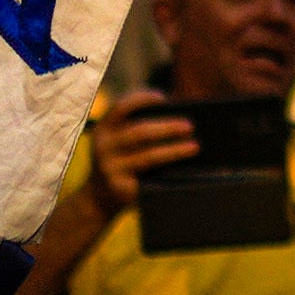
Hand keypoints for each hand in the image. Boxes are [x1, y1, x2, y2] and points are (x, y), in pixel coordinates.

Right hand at [79, 91, 198, 216]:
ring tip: (195, 146)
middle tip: (190, 126)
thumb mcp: (121, 140)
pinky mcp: (120, 188)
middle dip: (168, 128)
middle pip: (140, 132)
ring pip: (148, 157)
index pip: (121, 107)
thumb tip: (180, 121)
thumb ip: (140, 127)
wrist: (99, 196)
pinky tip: (184, 171)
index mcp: (104, 128)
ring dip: (174, 150)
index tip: (163, 98)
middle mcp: (103, 146)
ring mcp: (110, 168)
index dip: (142, 100)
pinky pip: (149, 179)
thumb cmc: (121, 159)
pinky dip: (168, 172)